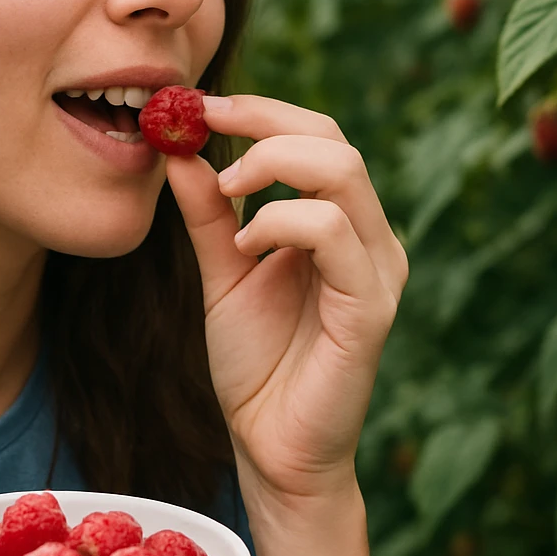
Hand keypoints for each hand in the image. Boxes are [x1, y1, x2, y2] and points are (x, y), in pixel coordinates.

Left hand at [165, 95, 407, 510]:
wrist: (272, 450)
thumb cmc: (256, 365)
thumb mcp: (222, 273)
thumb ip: (207, 215)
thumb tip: (179, 149)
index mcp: (340, 224)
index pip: (316, 136)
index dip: (260, 111)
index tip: (197, 104)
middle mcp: (369, 239)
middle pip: (333, 140)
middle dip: (264, 122)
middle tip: (202, 125)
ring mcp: (377, 271)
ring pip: (342, 173)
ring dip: (271, 165)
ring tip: (223, 191)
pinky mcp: (371, 308)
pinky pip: (334, 233)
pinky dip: (283, 220)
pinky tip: (245, 243)